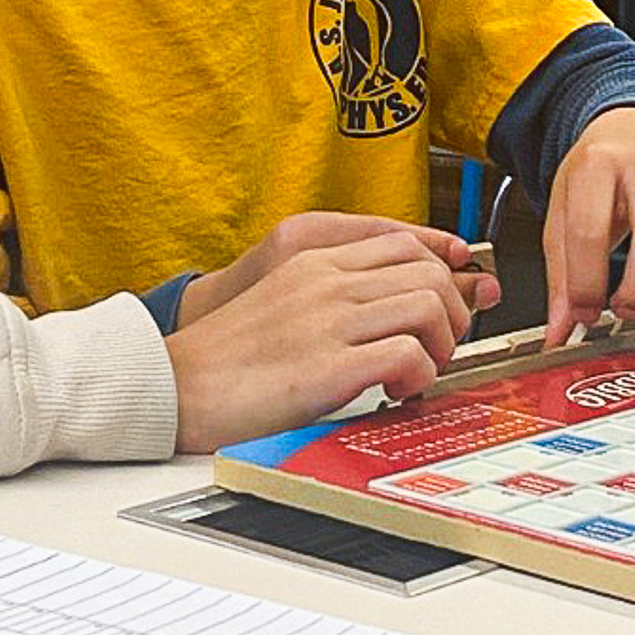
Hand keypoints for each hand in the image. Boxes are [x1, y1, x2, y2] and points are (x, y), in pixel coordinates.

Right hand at [166, 223, 496, 453]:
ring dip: (441, 343)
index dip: (444, 267)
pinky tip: (397, 393)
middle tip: (438, 346)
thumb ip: (332, 296)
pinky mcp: (328, 367)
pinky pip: (408, 354)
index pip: (404, 241)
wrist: (175, 388)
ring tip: (419, 372)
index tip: (459, 295)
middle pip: (428, 269)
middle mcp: (324, 282)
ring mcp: (326, 321)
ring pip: (428, 304)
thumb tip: (392, 309)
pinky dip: (420, 376)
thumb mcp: (283, 304)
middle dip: (452, 310)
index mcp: (312, 262)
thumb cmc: (226, 359)